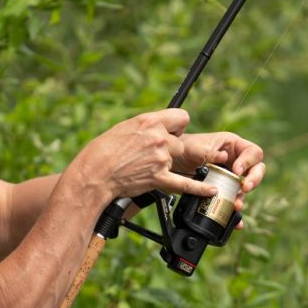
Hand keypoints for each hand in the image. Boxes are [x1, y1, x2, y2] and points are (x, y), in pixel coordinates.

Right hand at [74, 109, 220, 201]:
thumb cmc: (103, 152)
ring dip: (167, 164)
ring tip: (143, 168)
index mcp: (149, 121)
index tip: (171, 132)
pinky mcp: (159, 178)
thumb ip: (147, 126)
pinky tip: (212, 189)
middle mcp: (158, 137)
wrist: (95, 174)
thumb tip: (159, 128)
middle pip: (181, 140)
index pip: (182, 117)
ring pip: (178, 159)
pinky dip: (200, 188)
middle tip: (151, 155)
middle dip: (171, 147)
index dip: (177, 126)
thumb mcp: (125, 128)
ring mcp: (161, 158)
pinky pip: (185, 183)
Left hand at [174, 131, 264, 224]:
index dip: (248, 162)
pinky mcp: (225, 189)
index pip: (253, 152)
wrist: (171, 162)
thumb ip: (209, 152)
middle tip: (245, 187)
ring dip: (242, 197)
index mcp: (233, 145)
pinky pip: (234, 199)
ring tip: (235, 205)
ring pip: (246, 187)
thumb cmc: (184, 148)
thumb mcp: (195, 147)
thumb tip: (223, 157)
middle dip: (254, 180)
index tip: (236, 171)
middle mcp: (236, 160)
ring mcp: (231, 176)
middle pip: (256, 170)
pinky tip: (236, 221)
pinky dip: (235, 211)